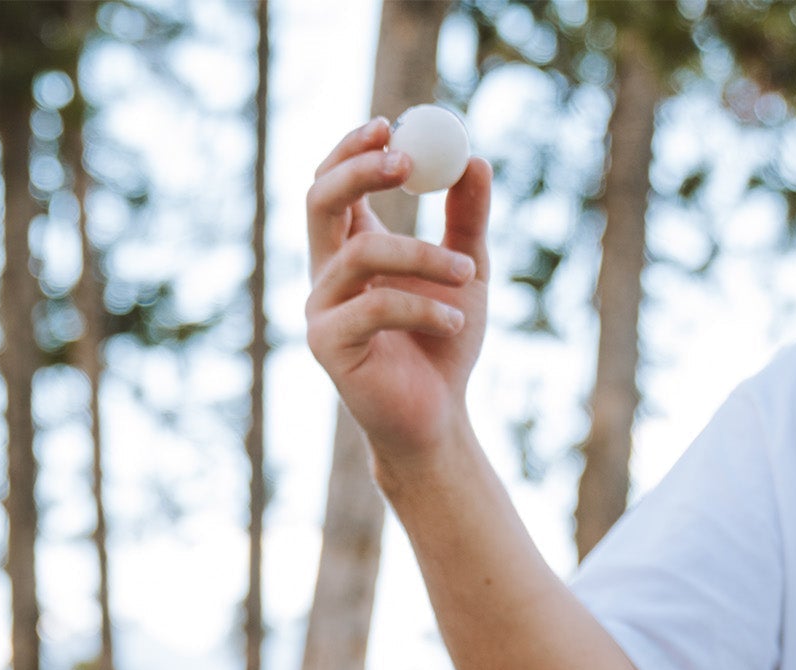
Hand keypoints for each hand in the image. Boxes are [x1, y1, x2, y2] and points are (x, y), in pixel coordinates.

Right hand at [305, 118, 492, 467]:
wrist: (437, 419)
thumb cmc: (445, 347)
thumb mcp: (468, 271)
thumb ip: (467, 218)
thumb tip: (474, 159)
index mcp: (351, 251)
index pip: (334, 184)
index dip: (353, 149)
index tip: (391, 125)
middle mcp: (326, 276)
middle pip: (320, 202)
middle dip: (358, 171)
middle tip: (406, 161)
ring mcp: (321, 312)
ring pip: (362, 253)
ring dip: (424, 256)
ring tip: (470, 273)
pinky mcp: (328, 347)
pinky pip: (377, 306)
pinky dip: (426, 308)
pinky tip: (456, 321)